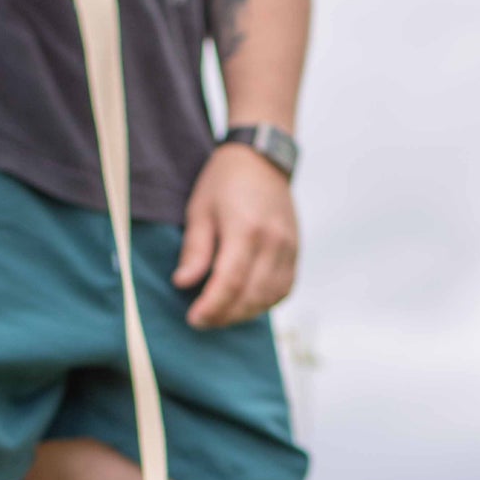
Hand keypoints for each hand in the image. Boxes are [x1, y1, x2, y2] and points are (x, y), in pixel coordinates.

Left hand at [173, 145, 299, 329]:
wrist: (262, 158)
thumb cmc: (224, 182)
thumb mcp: (200, 210)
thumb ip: (195, 249)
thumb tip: (183, 283)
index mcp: (245, 229)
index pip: (230, 282)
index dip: (212, 307)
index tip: (193, 319)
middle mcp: (273, 241)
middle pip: (251, 295)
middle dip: (225, 315)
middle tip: (202, 321)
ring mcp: (289, 248)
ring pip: (269, 297)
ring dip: (244, 313)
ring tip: (221, 315)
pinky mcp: (296, 252)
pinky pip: (284, 289)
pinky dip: (264, 303)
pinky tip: (245, 304)